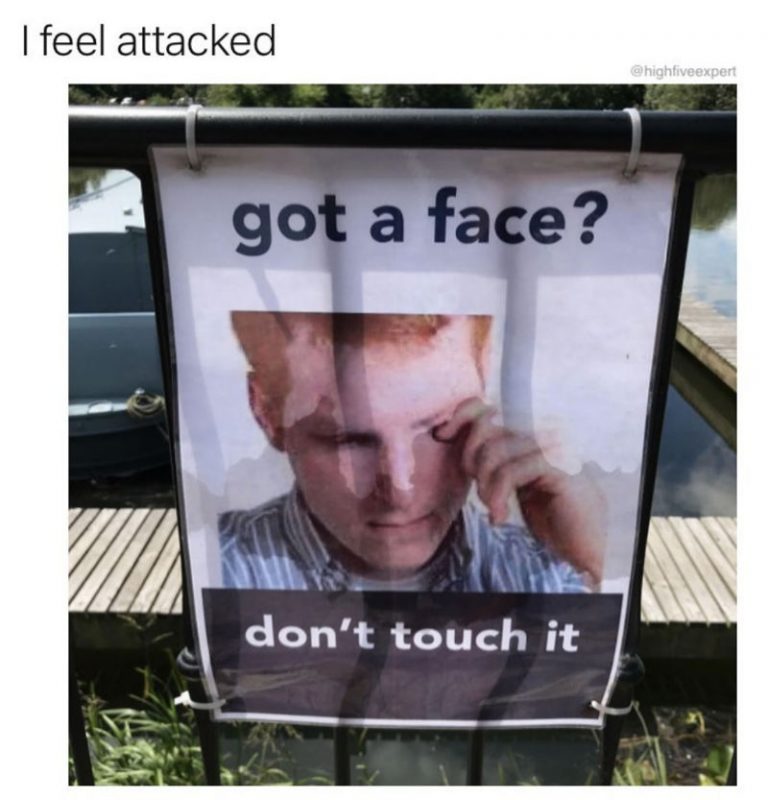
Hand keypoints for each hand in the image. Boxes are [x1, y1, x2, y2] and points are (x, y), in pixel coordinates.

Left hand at [434, 398, 605, 584]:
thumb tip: (443, 432)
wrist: (581, 541)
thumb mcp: (509, 478)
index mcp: (527, 427)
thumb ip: (487, 454)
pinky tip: (499, 517)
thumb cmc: (545, 509)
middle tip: (481, 490)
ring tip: (493, 508)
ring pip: (494, 450)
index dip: (459, 416)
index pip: (484, 404)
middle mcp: (539, 427)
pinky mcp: (557, 465)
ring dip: (485, 485)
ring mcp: (550, 443)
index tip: (441, 437)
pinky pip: (510, 471)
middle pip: (484, 425)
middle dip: (471, 460)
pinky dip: (497, 497)